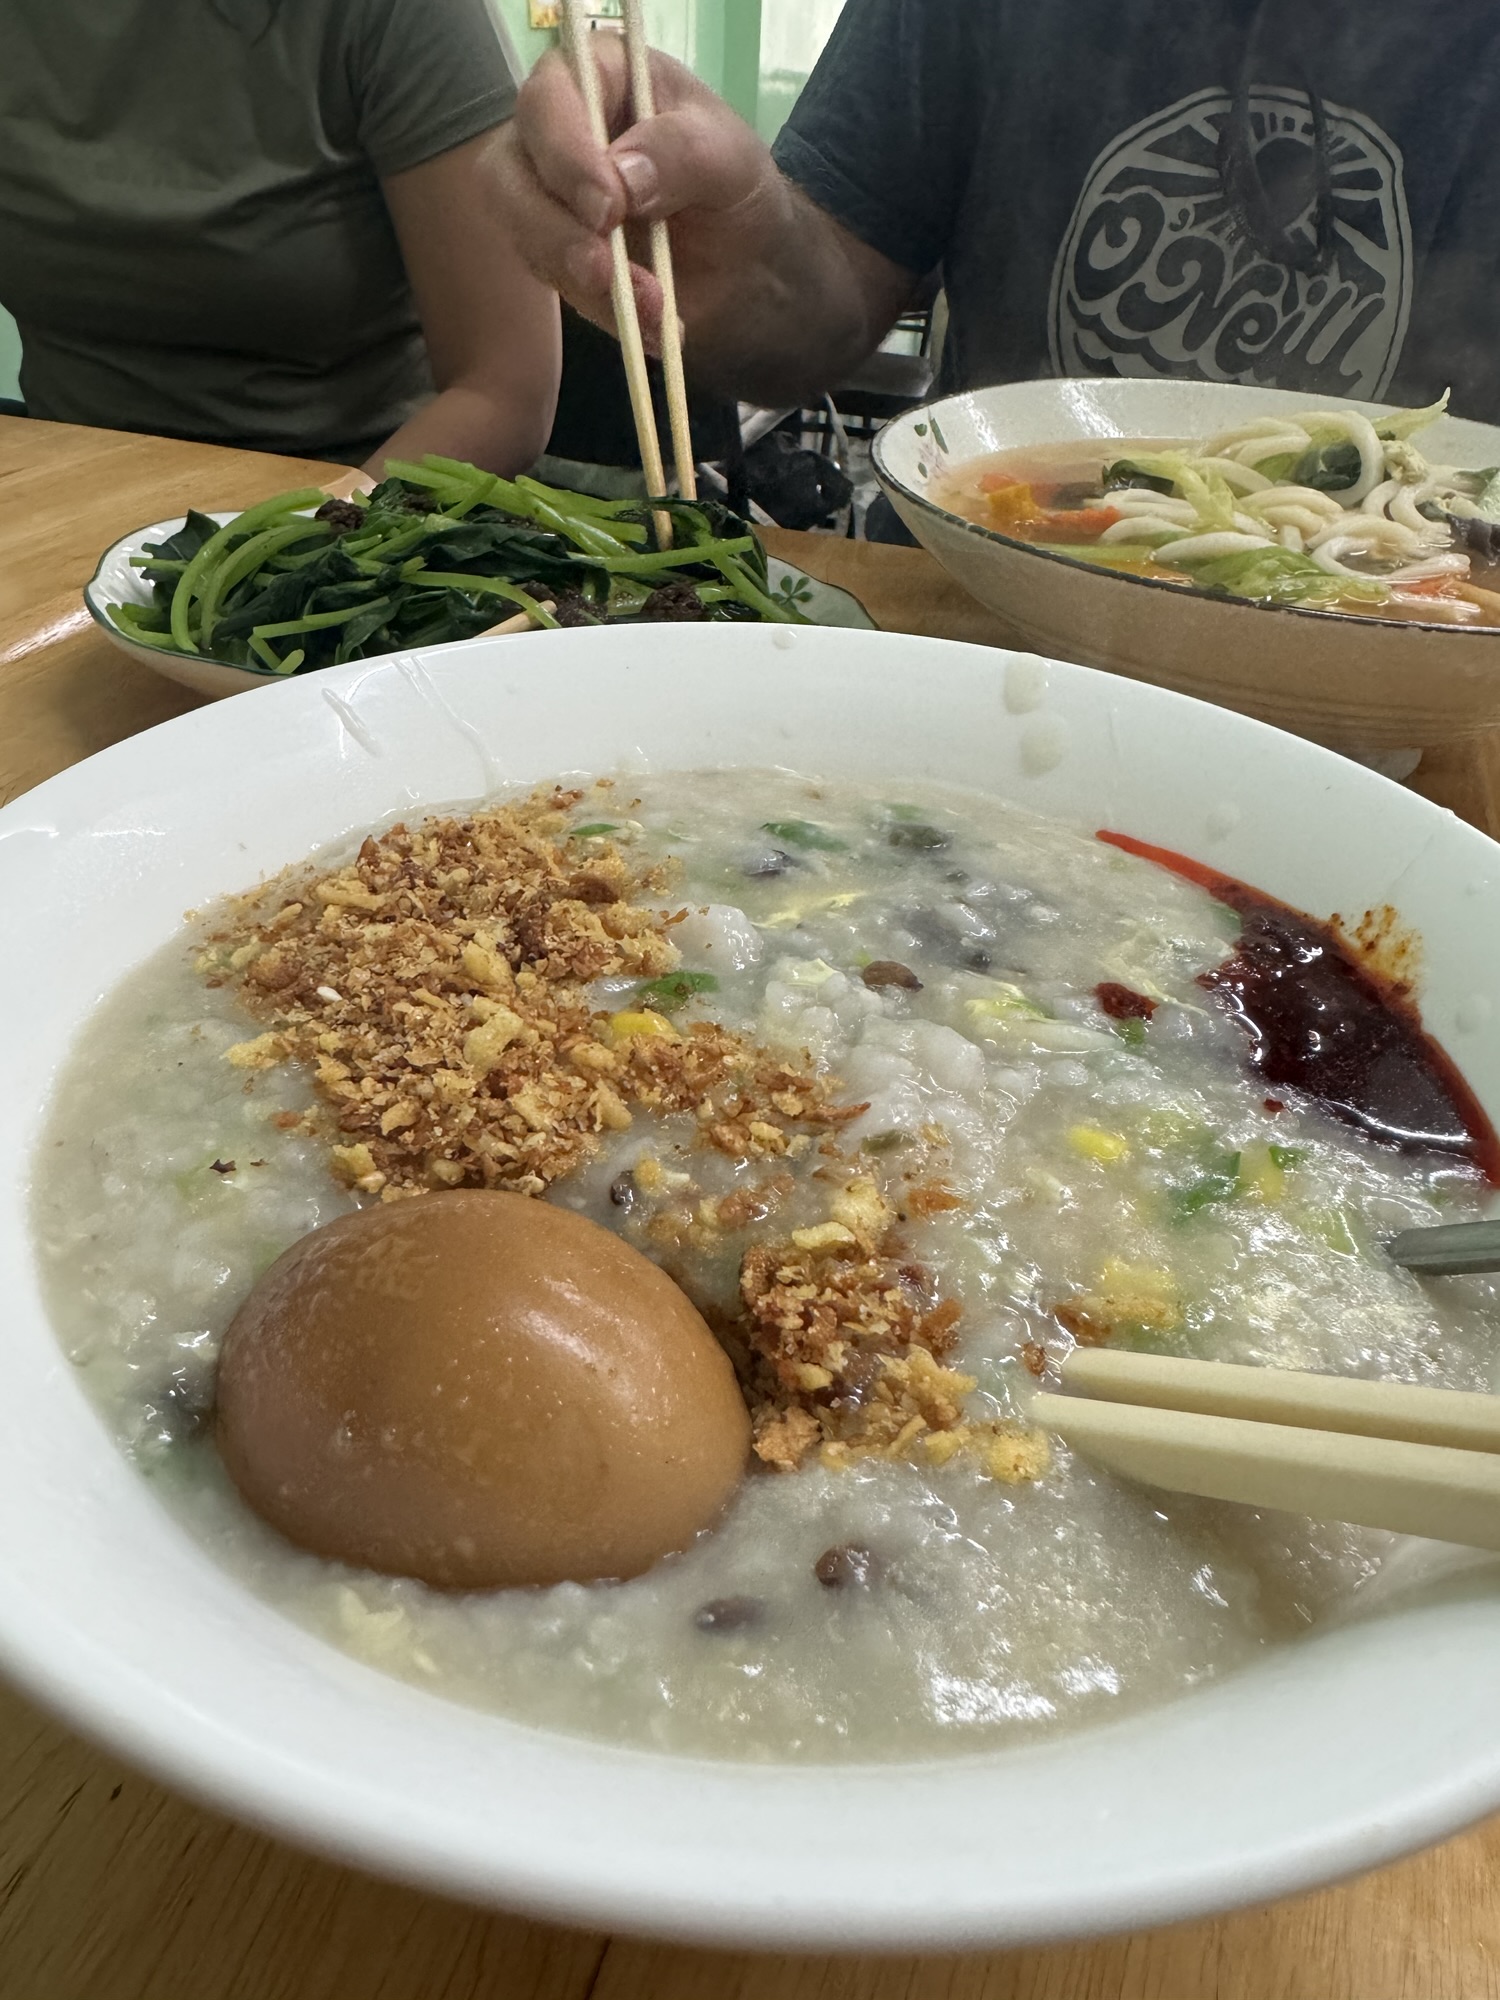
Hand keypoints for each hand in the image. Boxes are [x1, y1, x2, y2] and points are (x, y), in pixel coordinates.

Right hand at [493, 38, 782, 350]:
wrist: (744, 257)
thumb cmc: (732, 182)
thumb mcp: (726, 155)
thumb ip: (680, 152)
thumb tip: (623, 176)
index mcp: (596, 77)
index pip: (549, 100)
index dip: (565, 154)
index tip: (607, 208)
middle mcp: (555, 133)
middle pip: (508, 175)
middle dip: (553, 231)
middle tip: (603, 271)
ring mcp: (547, 199)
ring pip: (524, 238)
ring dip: (583, 284)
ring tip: (654, 309)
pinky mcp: (555, 256)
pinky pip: (560, 289)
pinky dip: (606, 314)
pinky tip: (655, 328)